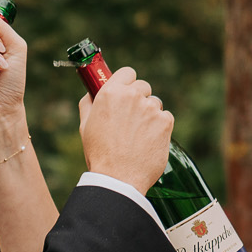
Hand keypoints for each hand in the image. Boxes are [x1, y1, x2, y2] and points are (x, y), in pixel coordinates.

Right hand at [78, 66, 173, 192]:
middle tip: (132, 118)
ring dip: (150, 114)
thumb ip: (89, 103)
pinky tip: (149, 141)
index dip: (127, 82)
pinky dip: (160, 127)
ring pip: (155, 103)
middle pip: (143, 86)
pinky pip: (166, 118)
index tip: (126, 91)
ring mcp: (151, 109)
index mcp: (111, 93)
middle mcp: (133, 96)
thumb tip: (91, 92)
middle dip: (139, 99)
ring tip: (139, 135)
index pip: (127, 72)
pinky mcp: (165, 122)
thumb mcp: (85, 126)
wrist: (119, 178)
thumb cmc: (100, 154)